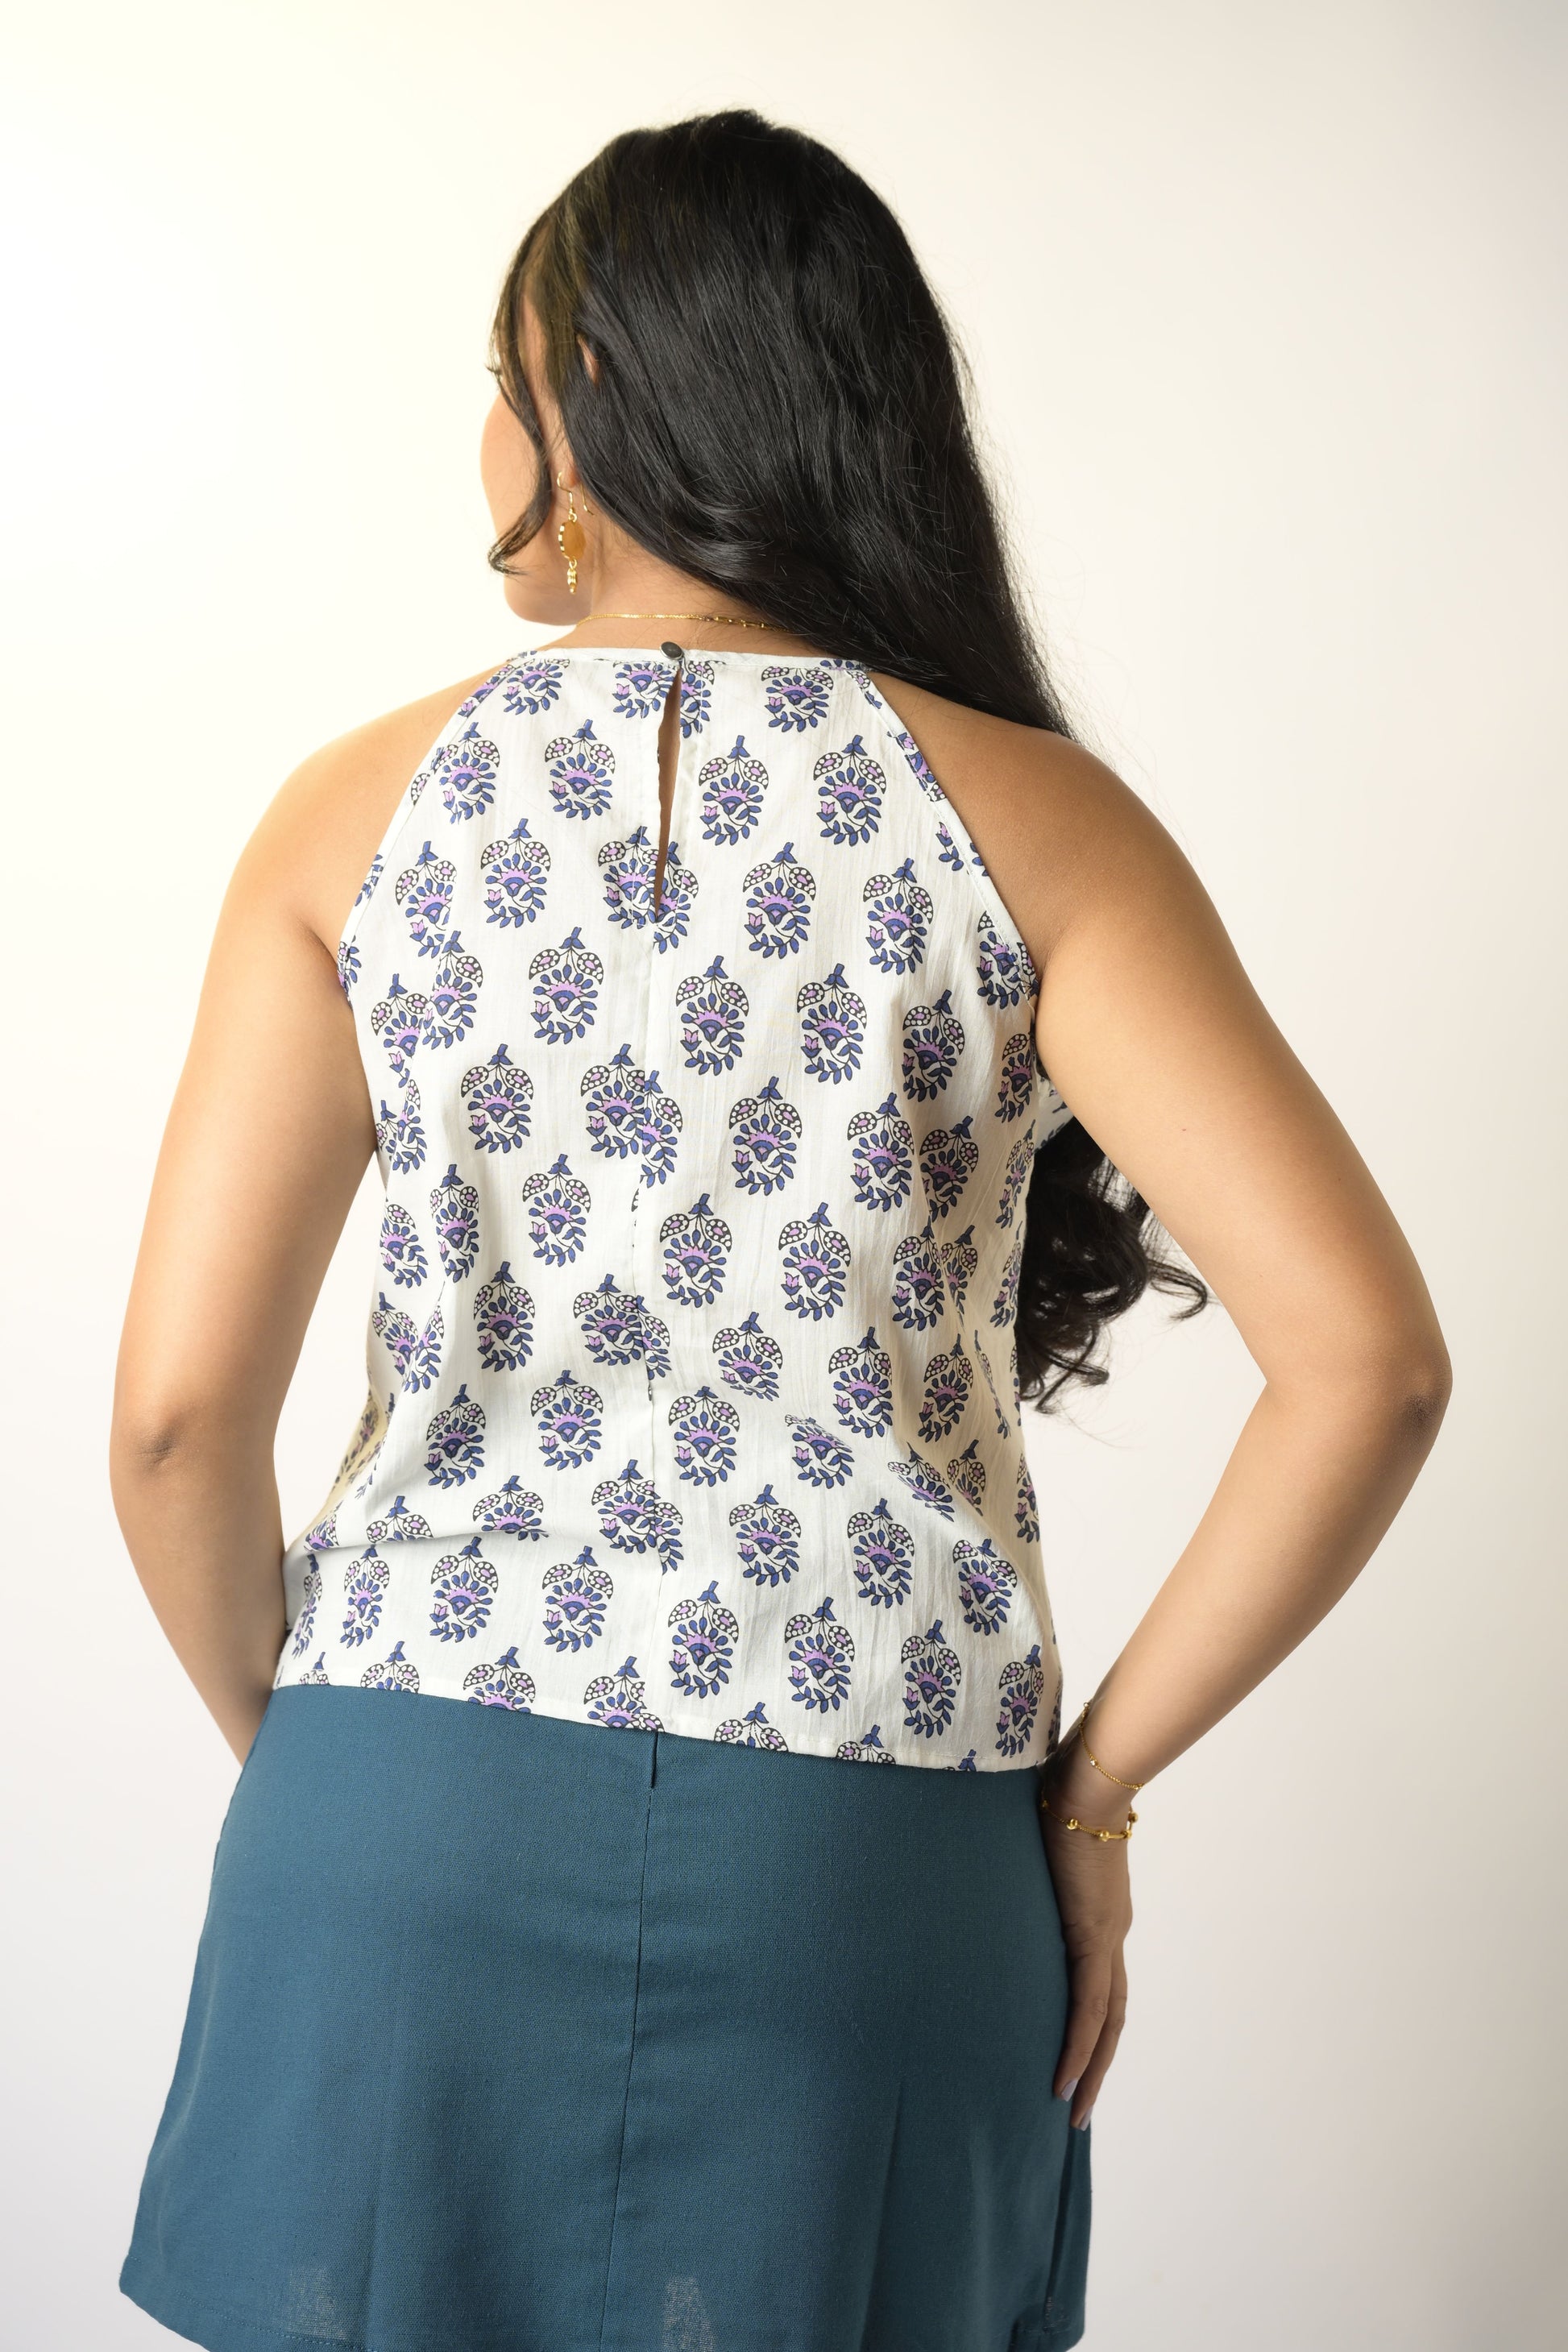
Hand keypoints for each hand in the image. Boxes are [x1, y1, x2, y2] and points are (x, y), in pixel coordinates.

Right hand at [1038, 1737, 1134, 2131]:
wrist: (1083, 1779)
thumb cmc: (1054, 1795)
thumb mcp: (1030, 1848)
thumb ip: (1015, 1870)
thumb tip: (973, 1870)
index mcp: (1097, 1915)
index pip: (1099, 1984)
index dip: (1088, 2024)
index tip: (1071, 2057)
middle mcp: (1110, 1933)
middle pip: (1111, 2016)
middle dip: (1096, 2064)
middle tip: (1076, 2108)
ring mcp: (1107, 1937)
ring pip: (1107, 2023)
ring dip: (1091, 2069)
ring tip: (1071, 2109)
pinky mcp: (1094, 1936)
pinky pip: (1090, 2008)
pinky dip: (1078, 2047)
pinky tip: (1062, 2080)